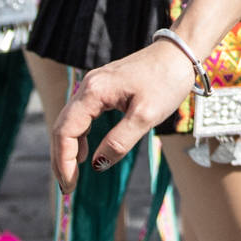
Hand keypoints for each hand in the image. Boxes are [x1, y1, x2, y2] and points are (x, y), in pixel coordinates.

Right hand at [50, 39, 202, 187]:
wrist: (179, 53)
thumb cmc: (166, 81)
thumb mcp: (146, 116)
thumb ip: (120, 141)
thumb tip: (97, 165)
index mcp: (94, 92)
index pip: (65, 131)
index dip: (64, 161)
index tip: (69, 186)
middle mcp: (88, 86)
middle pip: (62, 126)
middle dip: (61, 159)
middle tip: (67, 187)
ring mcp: (94, 86)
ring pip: (70, 121)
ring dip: (68, 149)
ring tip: (73, 174)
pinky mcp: (103, 88)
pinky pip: (82, 115)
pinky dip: (80, 136)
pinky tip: (87, 152)